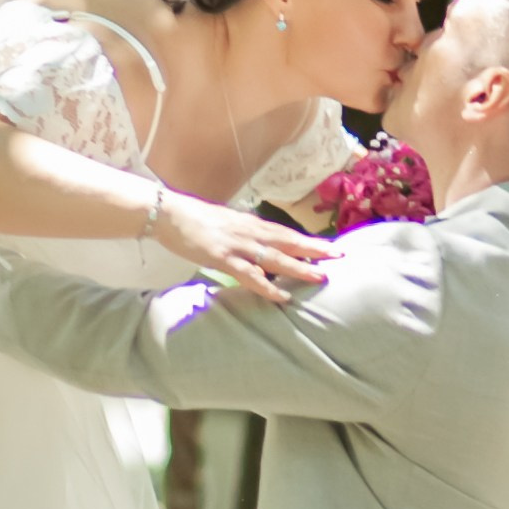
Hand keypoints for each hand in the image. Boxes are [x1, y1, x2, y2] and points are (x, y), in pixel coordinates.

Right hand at [153, 192, 338, 304]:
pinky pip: (249, 274)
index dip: (309, 240)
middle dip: (315, 250)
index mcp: (251, 224)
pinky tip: (280, 295)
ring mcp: (237, 245)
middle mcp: (250, 232)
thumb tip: (260, 244)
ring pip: (275, 258)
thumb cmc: (195, 219)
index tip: (331, 247)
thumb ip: (245, 233)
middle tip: (340, 256)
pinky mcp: (222, 257)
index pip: (286, 233)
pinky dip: (266, 285)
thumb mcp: (227, 223)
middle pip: (288, 242)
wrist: (168, 213)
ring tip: (320, 277)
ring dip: (298, 267)